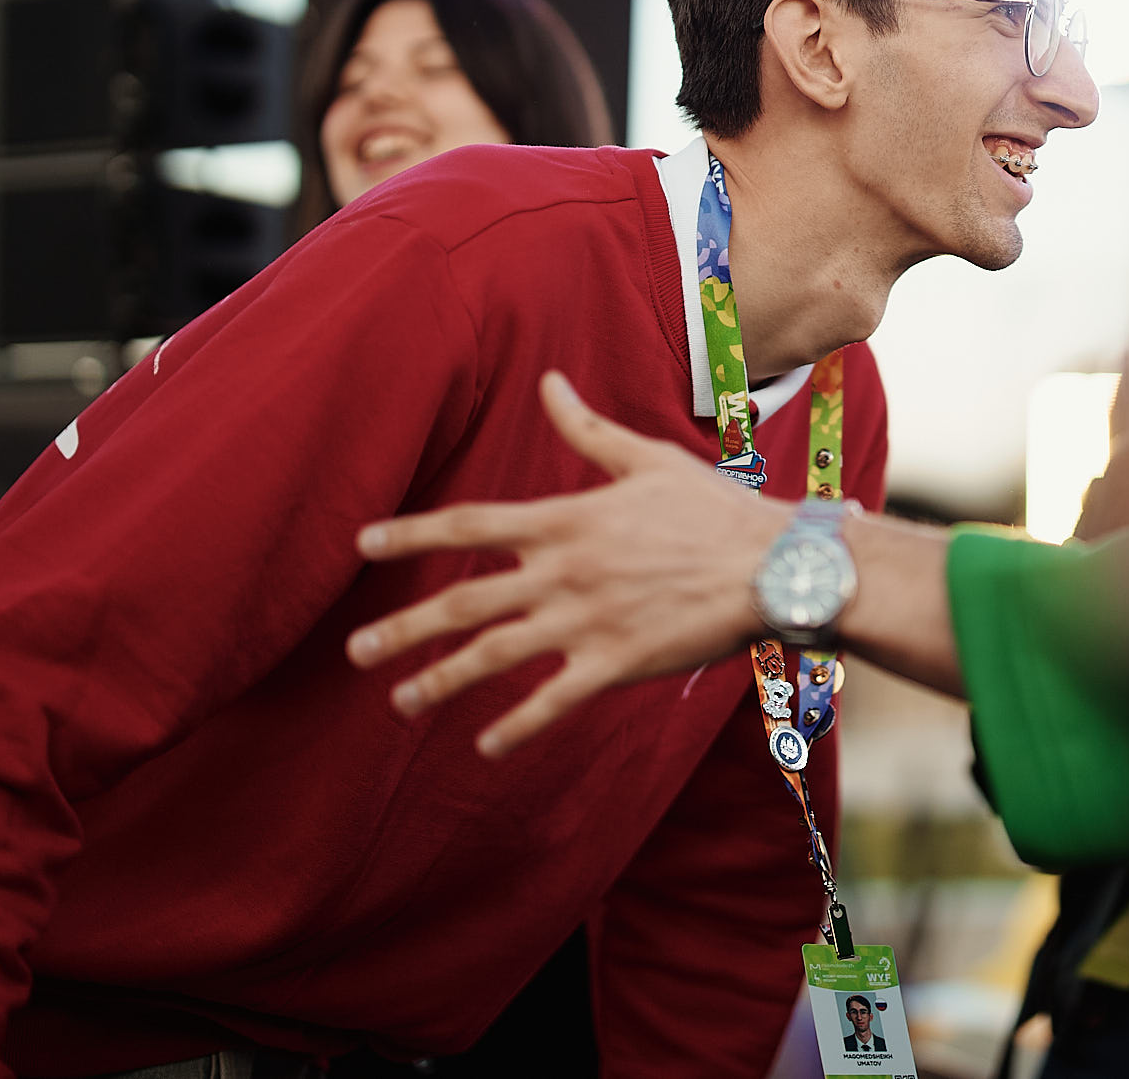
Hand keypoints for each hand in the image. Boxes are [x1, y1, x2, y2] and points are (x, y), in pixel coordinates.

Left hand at [346, 370, 779, 756]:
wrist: (773, 564)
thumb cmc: (713, 507)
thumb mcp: (645, 459)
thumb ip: (585, 428)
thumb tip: (549, 382)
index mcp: (566, 519)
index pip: (470, 523)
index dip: (411, 534)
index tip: (363, 545)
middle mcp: (564, 571)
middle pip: (465, 601)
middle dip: (405, 627)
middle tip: (355, 650)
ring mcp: (587, 621)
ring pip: (495, 655)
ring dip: (441, 679)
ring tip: (399, 702)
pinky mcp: (616, 663)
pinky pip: (553, 701)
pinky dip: (516, 726)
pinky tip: (485, 746)